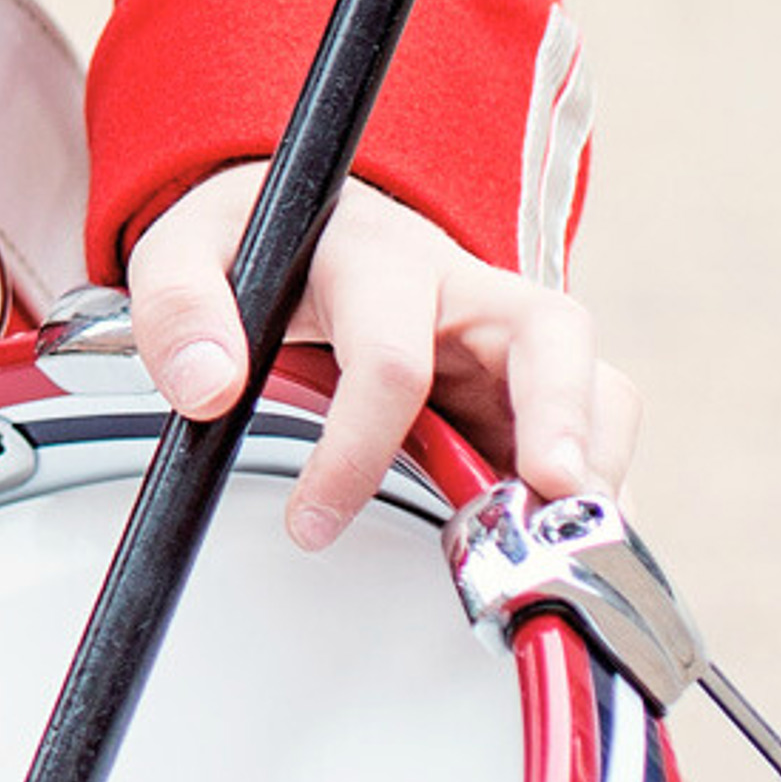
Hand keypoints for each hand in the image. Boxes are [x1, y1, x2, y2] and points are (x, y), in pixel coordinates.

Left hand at [125, 168, 637, 558]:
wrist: (309, 224)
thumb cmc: (262, 242)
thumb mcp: (187, 249)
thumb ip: (180, 306)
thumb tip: (207, 384)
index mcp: (380, 257)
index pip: (389, 354)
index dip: (358, 446)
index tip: (311, 523)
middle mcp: (467, 291)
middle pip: (551, 334)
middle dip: (565, 416)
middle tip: (554, 493)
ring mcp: (510, 343)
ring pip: (597, 385)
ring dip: (599, 467)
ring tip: (571, 549)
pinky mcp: (532, 393)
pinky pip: (591, 438)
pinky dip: (600, 499)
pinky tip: (578, 557)